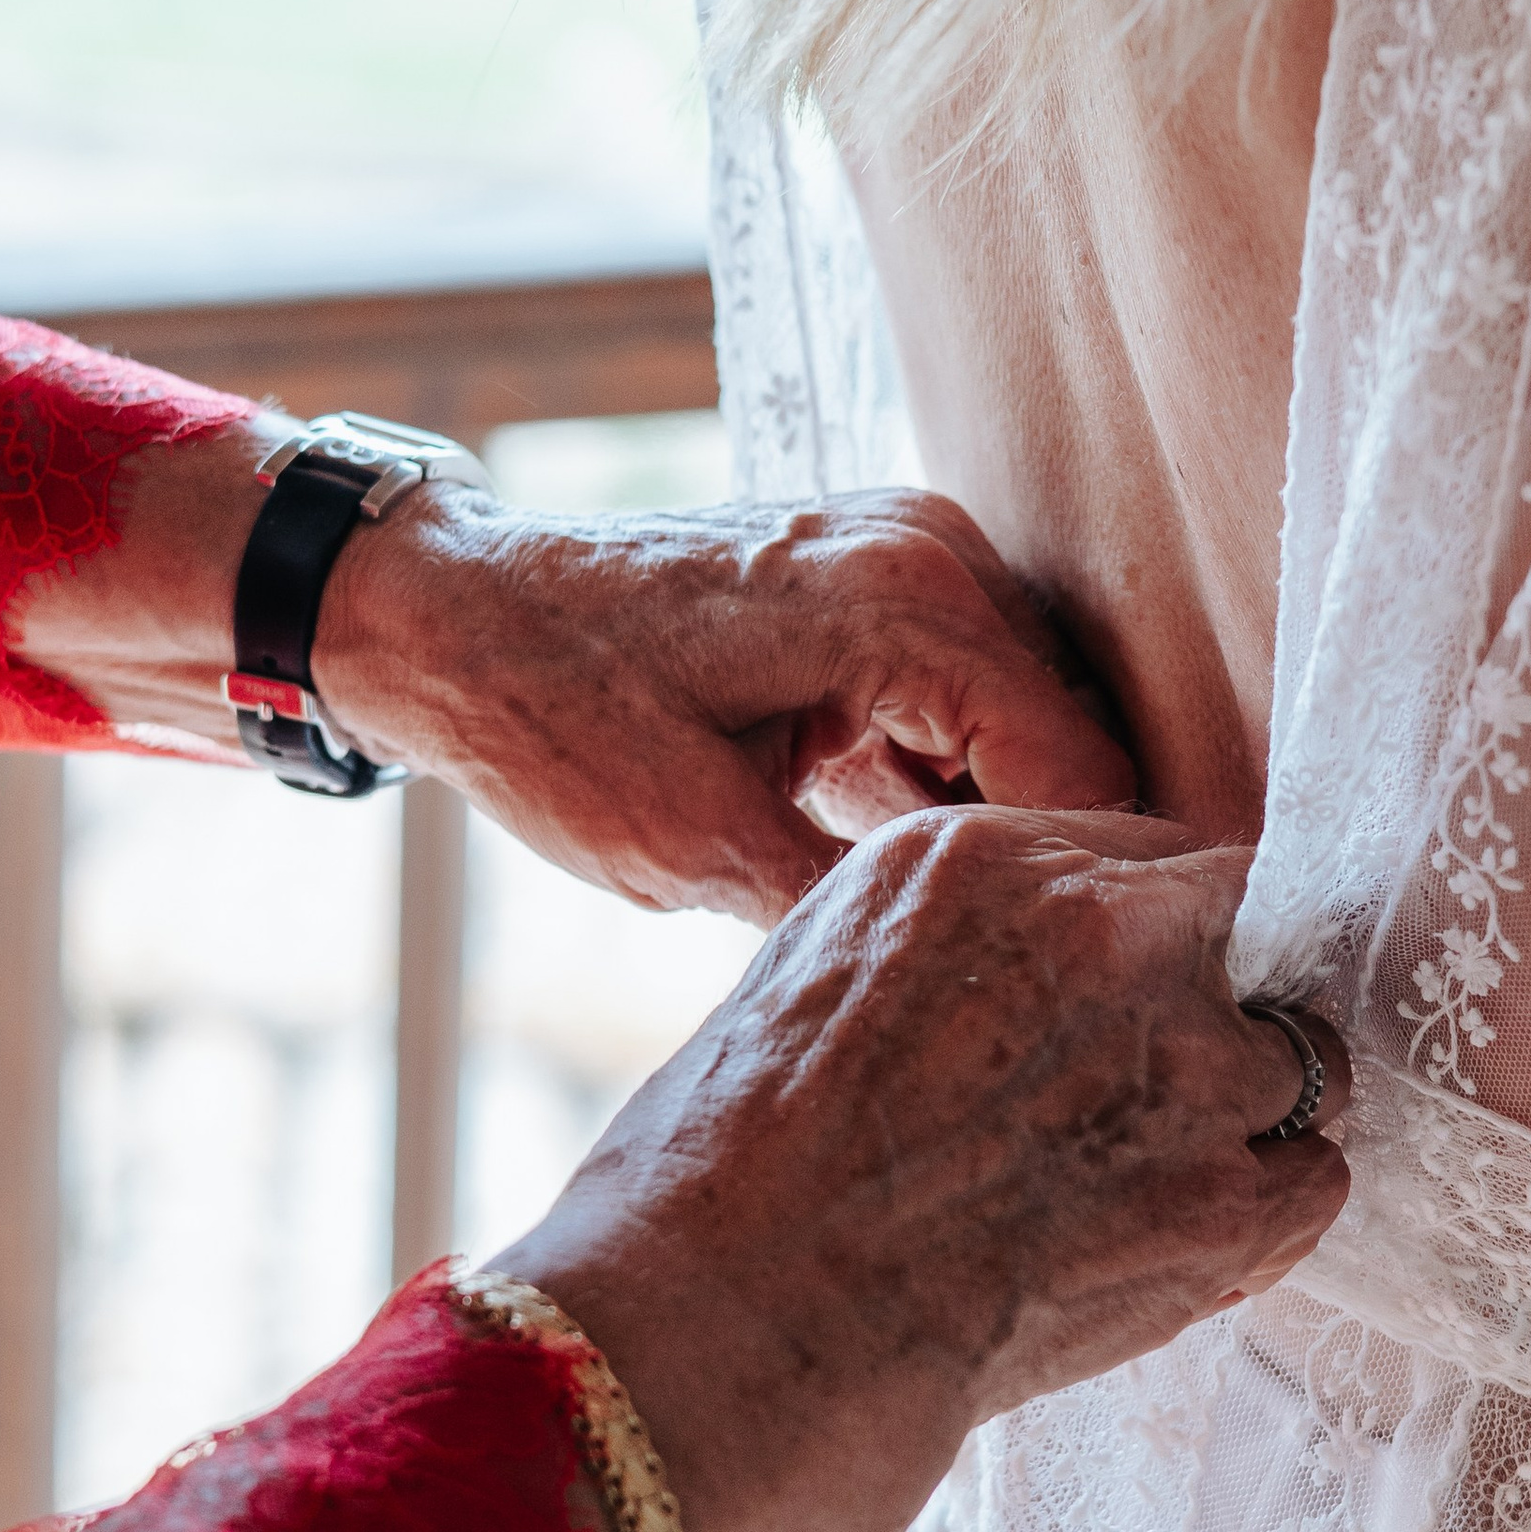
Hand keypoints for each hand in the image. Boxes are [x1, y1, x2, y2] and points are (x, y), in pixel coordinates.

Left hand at [318, 481, 1132, 918]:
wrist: (449, 618)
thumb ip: (868, 898)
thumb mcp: (701, 850)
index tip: (1049, 980)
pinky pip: (969, 697)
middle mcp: (934, 551)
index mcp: (905, 600)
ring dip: (986, 823)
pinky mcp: (884, 578)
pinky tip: (869, 850)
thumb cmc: (550, 717)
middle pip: (1075, 740)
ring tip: (917, 915)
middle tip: (977, 964)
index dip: (1072, 886)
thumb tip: (991, 963)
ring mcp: (914, 551)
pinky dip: (940, 782)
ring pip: (1027, 725)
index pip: (1081, 768)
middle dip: (1038, 856)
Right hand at [498, 811, 1349, 1531]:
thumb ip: (956, 944)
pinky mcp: (1226, 1199)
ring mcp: (1185, 1067)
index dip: (1142, 940)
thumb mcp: (815, 975)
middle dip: (1204, 1007)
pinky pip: (1313, 1181)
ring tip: (1141, 1189)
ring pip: (1298, 1059)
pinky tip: (1173, 1248)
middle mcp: (1110, 935)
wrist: (739, 1327)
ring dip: (1239, 1118)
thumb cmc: (729, 1174)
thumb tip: (1030, 978)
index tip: (1123, 1000)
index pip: (1151, 859)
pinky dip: (1262, 1218)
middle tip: (1135, 1094)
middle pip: (1243, 932)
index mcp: (991, 861)